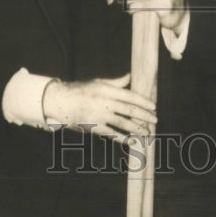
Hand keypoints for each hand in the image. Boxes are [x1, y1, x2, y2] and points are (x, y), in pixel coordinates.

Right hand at [42, 73, 156, 143]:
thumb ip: (116, 82)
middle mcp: (104, 102)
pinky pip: (111, 134)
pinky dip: (122, 138)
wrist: (60, 101)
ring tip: (147, 132)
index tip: (154, 107)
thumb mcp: (98, 82)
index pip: (130, 96)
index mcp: (107, 89)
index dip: (143, 102)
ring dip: (137, 128)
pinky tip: (131, 140)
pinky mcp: (94, 126)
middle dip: (144, 116)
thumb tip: (130, 75)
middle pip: (129, 110)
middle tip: (155, 120)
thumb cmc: (81, 90)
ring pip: (123, 123)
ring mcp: (99, 115)